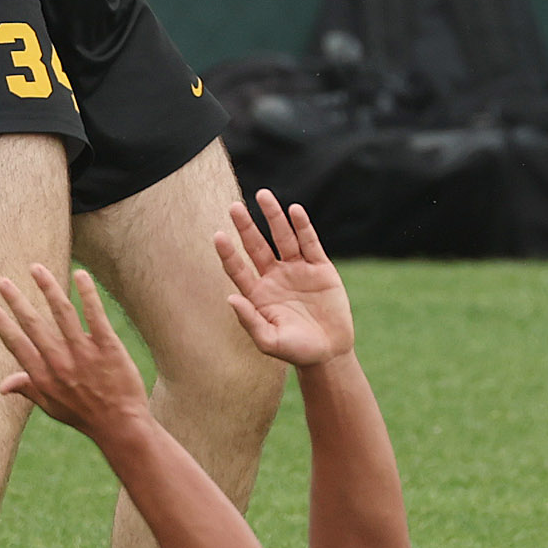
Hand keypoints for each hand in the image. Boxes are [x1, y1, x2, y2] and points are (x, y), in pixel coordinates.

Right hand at [0, 264, 151, 438]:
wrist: (121, 424)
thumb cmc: (84, 414)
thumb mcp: (51, 407)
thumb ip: (27, 389)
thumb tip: (1, 385)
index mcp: (43, 377)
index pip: (16, 344)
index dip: (1, 324)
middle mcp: (60, 363)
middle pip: (33, 324)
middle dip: (16, 301)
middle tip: (2, 280)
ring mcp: (84, 354)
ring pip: (62, 313)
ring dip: (47, 288)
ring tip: (35, 269)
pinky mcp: (108, 347)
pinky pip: (95, 315)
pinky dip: (87, 294)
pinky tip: (81, 275)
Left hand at [216, 192, 356, 369]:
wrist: (329, 352)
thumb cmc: (296, 351)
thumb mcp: (269, 341)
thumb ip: (249, 320)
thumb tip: (230, 298)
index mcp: (258, 294)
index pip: (238, 268)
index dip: (228, 253)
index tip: (218, 236)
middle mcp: (275, 277)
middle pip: (257, 246)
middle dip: (246, 226)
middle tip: (234, 206)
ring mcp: (298, 270)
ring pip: (283, 237)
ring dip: (273, 217)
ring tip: (263, 195)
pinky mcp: (320, 268)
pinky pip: (310, 243)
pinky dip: (303, 227)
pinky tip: (294, 211)